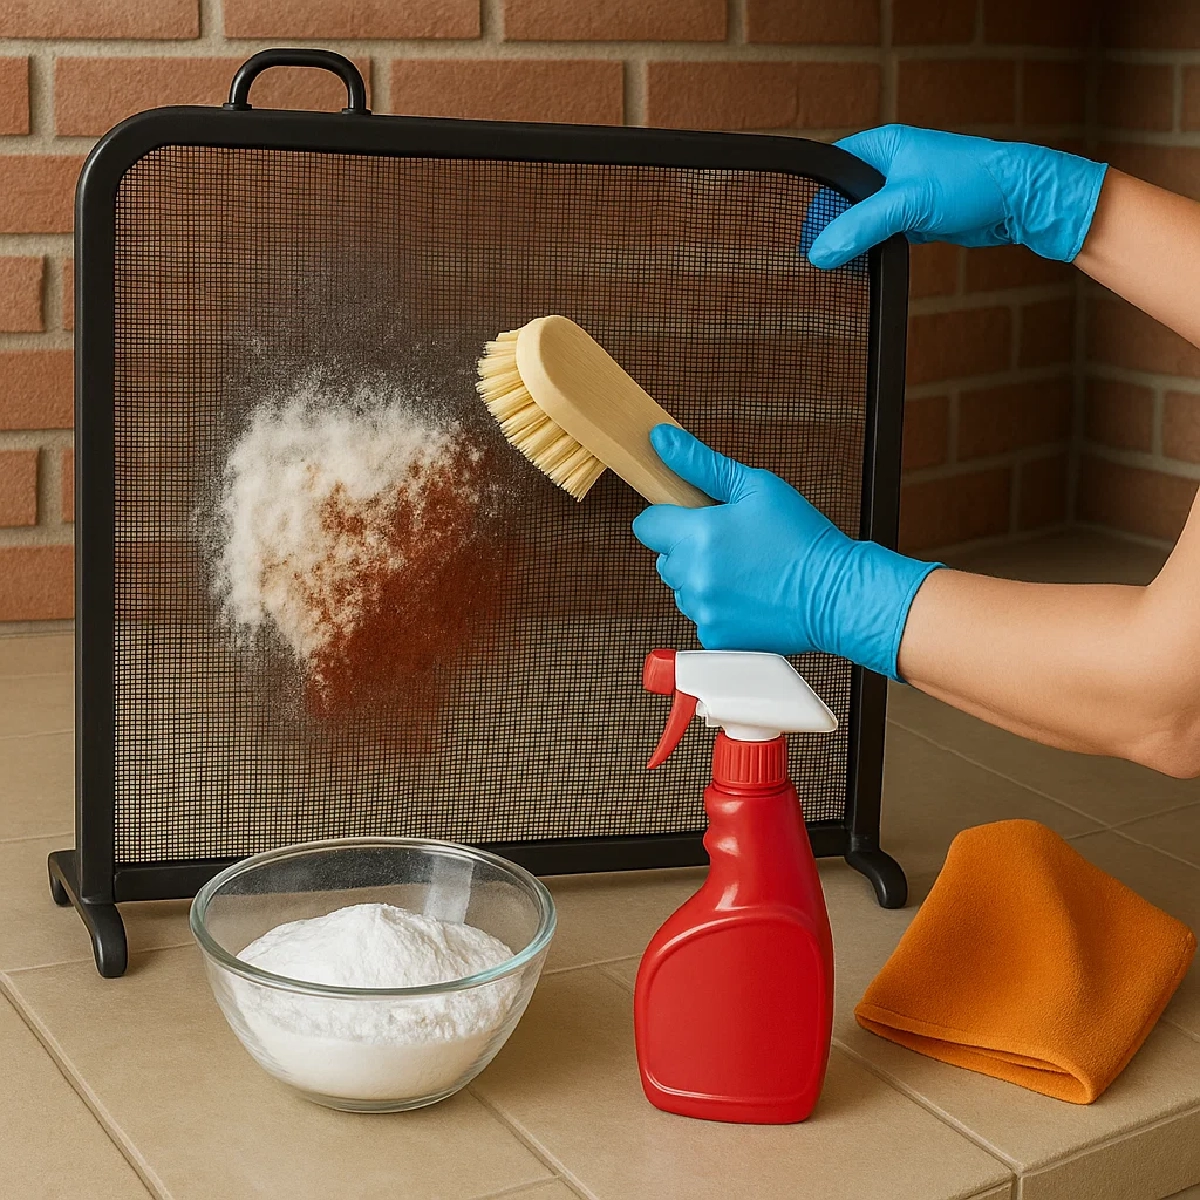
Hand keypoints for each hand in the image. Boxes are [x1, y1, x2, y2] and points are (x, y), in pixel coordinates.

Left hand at [631, 426, 940, 680]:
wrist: (837, 595)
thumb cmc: (803, 539)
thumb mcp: (756, 487)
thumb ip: (700, 463)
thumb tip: (660, 439)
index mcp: (698, 535)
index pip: (646, 525)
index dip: (669, 517)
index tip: (694, 518)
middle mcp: (694, 576)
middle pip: (664, 558)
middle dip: (688, 549)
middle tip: (732, 544)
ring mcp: (703, 611)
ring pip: (683, 589)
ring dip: (703, 580)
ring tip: (746, 571)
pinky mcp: (715, 639)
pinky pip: (702, 616)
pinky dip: (720, 609)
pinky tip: (750, 596)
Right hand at [805, 124, 1107, 269]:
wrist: (1020, 200)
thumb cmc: (972, 182)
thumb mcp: (908, 203)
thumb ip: (861, 227)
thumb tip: (821, 252)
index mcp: (881, 146)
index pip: (830, 168)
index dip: (813, 197)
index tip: (800, 230)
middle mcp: (889, 166)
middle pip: (843, 197)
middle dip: (831, 224)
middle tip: (816, 252)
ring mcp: (902, 193)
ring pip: (862, 219)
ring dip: (853, 239)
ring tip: (837, 261)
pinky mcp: (915, 217)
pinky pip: (881, 234)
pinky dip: (873, 248)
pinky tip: (865, 263)